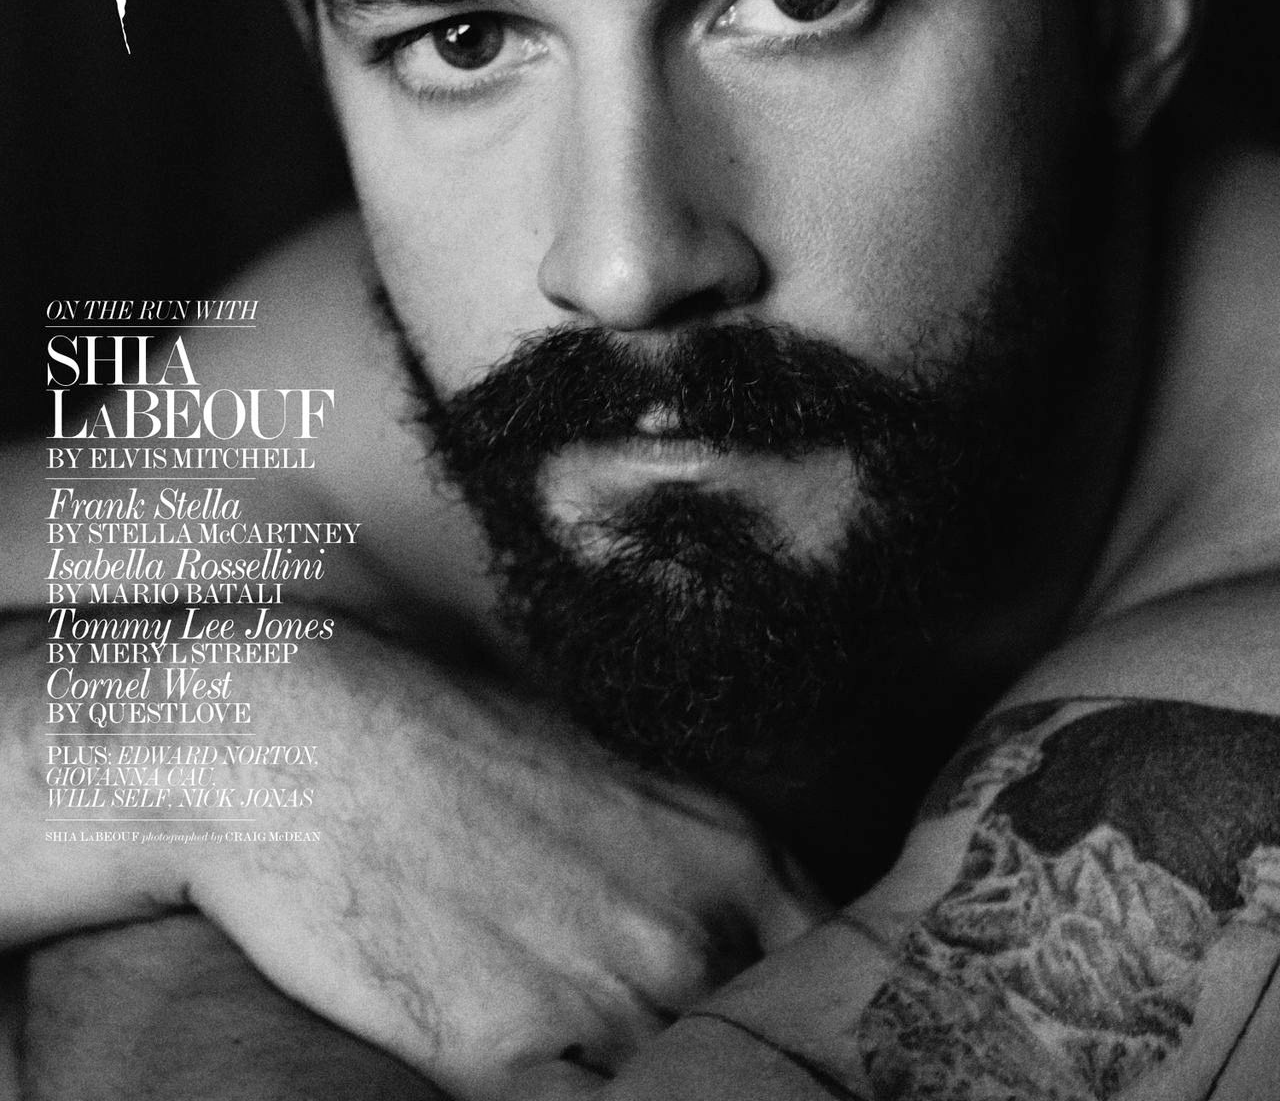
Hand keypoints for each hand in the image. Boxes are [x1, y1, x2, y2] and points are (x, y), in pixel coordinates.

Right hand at [173, 616, 827, 1099]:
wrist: (309, 740)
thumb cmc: (445, 744)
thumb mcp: (605, 780)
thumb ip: (683, 871)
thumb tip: (721, 949)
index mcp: (729, 853)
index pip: (830, 974)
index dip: (806, 1014)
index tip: (775, 1029)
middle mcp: (689, 934)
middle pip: (749, 1046)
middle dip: (716, 1053)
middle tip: (662, 1034)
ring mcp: (605, 1003)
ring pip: (671, 1086)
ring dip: (642, 1079)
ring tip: (584, 1033)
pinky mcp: (505, 1066)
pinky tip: (527, 1068)